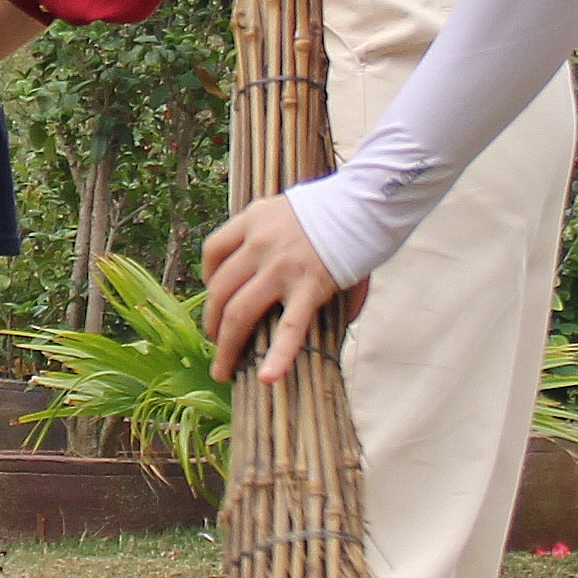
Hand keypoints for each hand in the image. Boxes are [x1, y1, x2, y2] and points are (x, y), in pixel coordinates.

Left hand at [199, 192, 355, 384]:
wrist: (368, 199)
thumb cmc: (335, 205)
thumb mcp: (289, 208)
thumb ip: (276, 236)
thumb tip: (278, 273)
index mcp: (252, 219)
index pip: (213, 251)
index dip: (209, 278)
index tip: (215, 293)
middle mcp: (260, 244)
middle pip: (219, 289)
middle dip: (211, 321)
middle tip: (214, 341)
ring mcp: (282, 267)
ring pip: (239, 313)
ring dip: (226, 346)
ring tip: (223, 369)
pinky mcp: (310, 287)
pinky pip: (290, 328)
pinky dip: (278, 356)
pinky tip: (268, 378)